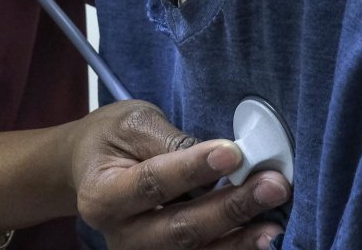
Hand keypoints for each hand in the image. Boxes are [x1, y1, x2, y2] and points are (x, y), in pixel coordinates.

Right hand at [72, 102, 289, 249]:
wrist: (86, 168)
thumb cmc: (109, 138)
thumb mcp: (131, 123)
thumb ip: (170, 141)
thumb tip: (222, 157)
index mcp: (102, 194)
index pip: (153, 183)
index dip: (193, 169)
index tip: (233, 153)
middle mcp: (119, 234)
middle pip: (179, 229)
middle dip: (231, 208)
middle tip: (272, 185)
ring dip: (239, 239)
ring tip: (274, 221)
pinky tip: (260, 239)